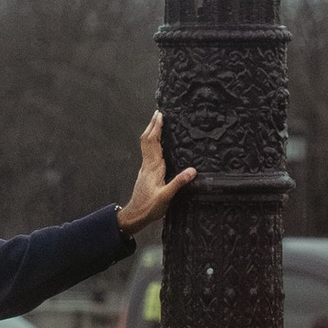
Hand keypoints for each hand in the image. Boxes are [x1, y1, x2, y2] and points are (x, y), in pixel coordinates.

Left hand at [120, 108, 195, 236]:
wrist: (135, 215)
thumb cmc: (149, 207)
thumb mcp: (166, 197)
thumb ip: (178, 183)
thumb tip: (193, 170)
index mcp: (153, 167)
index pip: (153, 142)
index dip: (156, 128)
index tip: (160, 115)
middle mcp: (147, 164)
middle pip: (147, 139)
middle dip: (152, 125)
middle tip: (158, 113)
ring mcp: (145, 168)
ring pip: (146, 145)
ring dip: (151, 132)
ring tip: (157, 123)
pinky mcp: (146, 172)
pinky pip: (148, 152)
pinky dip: (152, 142)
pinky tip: (157, 144)